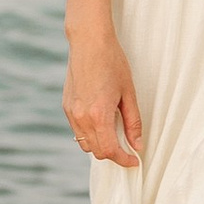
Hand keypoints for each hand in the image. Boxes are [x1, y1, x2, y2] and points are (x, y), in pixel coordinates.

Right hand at [62, 28, 143, 166]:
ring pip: (84, 144)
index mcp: (99, 115)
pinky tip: (101, 122)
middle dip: (113, 154)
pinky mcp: (66, 106)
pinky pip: (78, 131)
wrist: (89, 42)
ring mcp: (71, 113)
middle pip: (96, 151)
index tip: (134, 160)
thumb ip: (133, 122)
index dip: (124, 160)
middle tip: (128, 148)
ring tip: (115, 135)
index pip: (110, 151)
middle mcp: (81, 117)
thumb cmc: (113, 63)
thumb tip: (137, 145)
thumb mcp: (129, 93)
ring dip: (100, 146)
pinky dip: (90, 134)